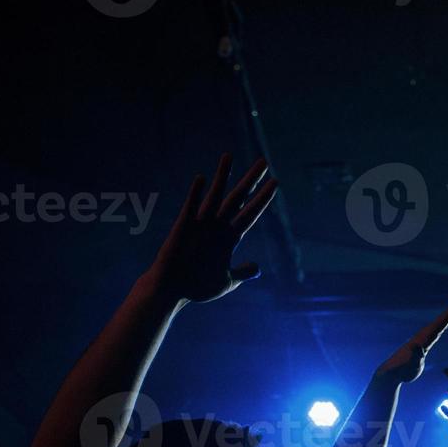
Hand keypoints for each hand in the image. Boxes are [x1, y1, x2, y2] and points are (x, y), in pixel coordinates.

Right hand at [145, 154, 276, 303]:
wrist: (172, 291)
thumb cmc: (197, 287)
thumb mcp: (226, 281)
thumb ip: (241, 272)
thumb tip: (257, 269)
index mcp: (229, 239)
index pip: (251, 214)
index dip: (263, 199)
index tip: (275, 182)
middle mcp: (218, 227)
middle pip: (238, 198)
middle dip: (251, 180)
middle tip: (264, 161)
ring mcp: (201, 225)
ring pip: (215, 196)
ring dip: (222, 176)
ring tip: (229, 156)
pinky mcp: (184, 228)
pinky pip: (191, 208)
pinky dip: (196, 194)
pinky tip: (202, 179)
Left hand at [375, 292, 447, 384]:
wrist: (392, 373)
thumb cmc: (402, 370)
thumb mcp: (409, 364)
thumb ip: (414, 355)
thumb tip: (416, 347)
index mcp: (426, 336)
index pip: (444, 321)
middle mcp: (427, 332)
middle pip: (447, 316)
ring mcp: (427, 336)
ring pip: (445, 320)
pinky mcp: (427, 341)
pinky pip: (442, 327)